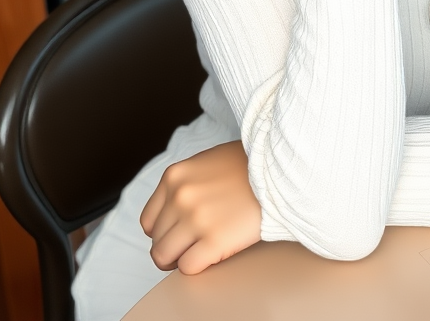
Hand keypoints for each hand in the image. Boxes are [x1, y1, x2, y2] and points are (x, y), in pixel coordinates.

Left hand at [140, 141, 261, 274]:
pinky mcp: (214, 241)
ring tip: (199, 251)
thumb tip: (170, 213)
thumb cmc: (249, 165)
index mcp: (175, 176)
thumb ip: (185, 184)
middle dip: (172, 246)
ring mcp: (196, 220)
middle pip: (156, 241)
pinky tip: (213, 253)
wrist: (281, 169)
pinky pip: (188, 267)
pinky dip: (197, 265)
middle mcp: (180, 197)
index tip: (176, 235)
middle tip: (191, 245)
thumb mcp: (207, 162)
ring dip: (180, 259)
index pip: (148, 220)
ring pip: (165, 257)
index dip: (162, 231)